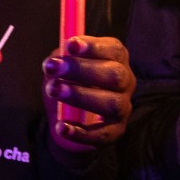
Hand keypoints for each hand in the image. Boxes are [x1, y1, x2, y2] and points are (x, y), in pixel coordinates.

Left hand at [44, 35, 134, 158]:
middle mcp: (126, 82)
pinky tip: (60, 126)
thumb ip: (60, 60)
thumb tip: (54, 61)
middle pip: (115, 75)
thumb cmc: (69, 83)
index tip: (70, 44)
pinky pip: (101, 134)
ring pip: (111, 103)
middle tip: (54, 68)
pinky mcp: (115, 132)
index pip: (114, 49)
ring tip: (53, 91)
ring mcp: (123, 108)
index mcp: (117, 60)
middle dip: (82, 70)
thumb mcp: (63, 68)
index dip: (93, 46)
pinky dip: (80, 132)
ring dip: (80, 96)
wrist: (71, 120)